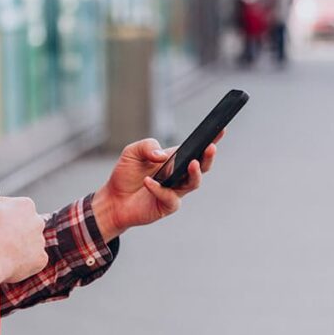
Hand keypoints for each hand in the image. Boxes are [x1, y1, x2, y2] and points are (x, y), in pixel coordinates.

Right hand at [0, 190, 46, 286]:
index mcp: (25, 205)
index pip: (17, 208)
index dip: (4, 215)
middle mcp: (38, 222)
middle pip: (26, 225)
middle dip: (15, 230)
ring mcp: (40, 242)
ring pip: (31, 243)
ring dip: (20, 246)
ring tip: (2, 251)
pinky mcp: (41, 259)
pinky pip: (33, 260)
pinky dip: (24, 262)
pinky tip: (10, 261)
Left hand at [92, 132, 221, 240]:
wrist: (112, 199)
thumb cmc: (125, 174)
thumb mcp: (132, 152)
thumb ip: (147, 146)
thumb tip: (163, 155)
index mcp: (174, 159)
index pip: (195, 148)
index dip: (210, 139)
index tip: (221, 129)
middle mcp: (179, 175)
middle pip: (201, 166)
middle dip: (208, 157)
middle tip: (210, 147)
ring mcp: (175, 191)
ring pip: (193, 183)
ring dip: (194, 173)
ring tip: (192, 163)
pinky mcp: (167, 205)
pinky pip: (169, 197)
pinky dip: (159, 189)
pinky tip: (148, 182)